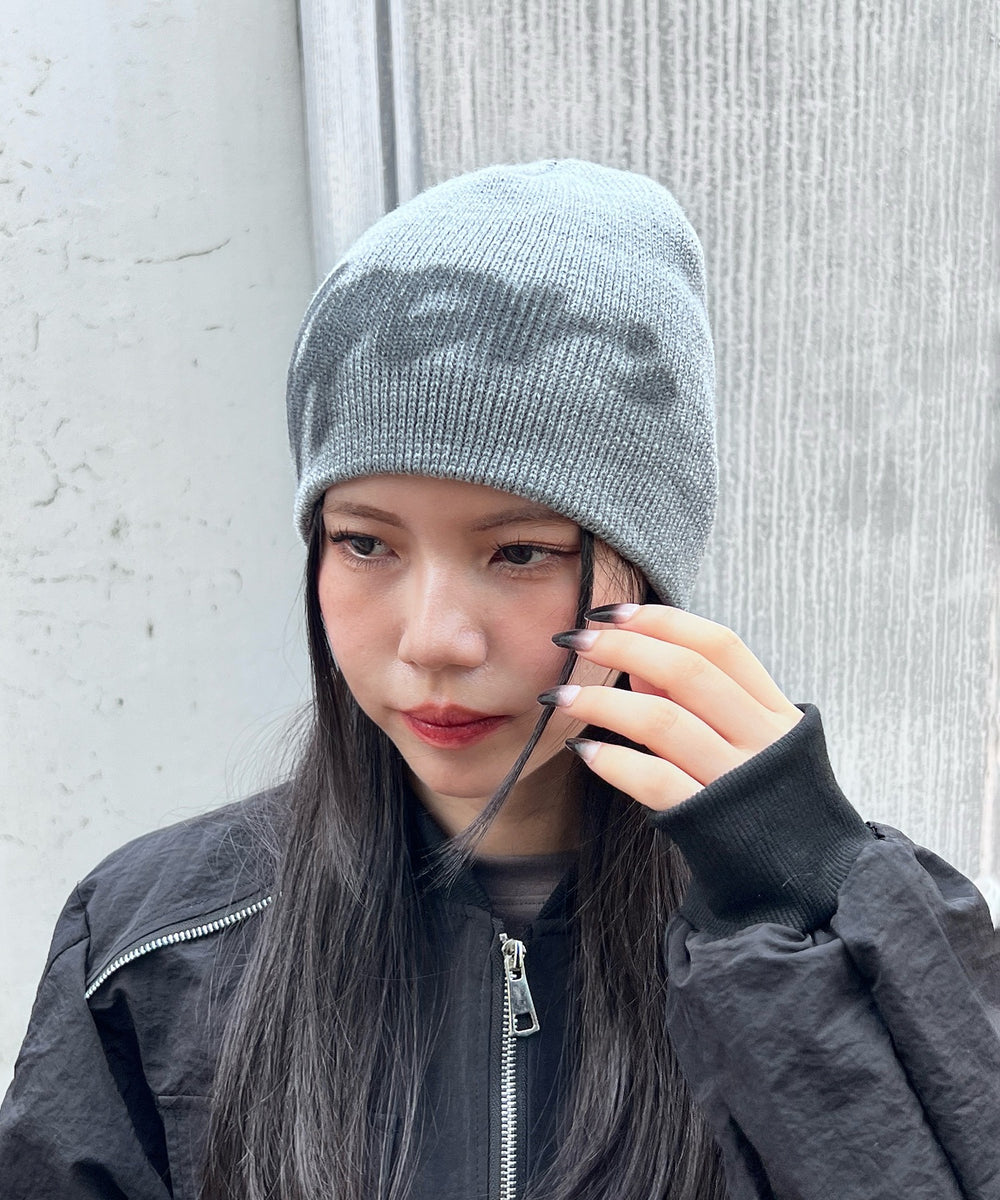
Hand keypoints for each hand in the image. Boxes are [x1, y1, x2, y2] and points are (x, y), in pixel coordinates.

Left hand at [540, 604, 802, 810]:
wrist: (808, 883)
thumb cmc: (766, 802)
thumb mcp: (753, 743)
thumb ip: (704, 701)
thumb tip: (637, 663)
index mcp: (776, 711)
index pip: (719, 644)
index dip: (662, 620)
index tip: (612, 612)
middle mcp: (762, 740)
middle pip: (686, 671)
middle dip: (623, 647)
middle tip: (574, 638)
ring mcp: (737, 781)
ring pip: (663, 721)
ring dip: (603, 701)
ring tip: (560, 696)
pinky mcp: (710, 823)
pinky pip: (654, 781)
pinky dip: (614, 761)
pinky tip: (583, 750)